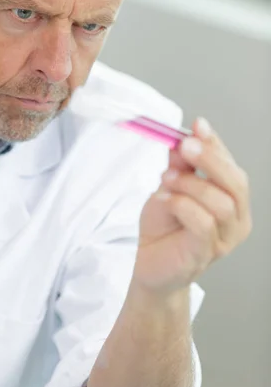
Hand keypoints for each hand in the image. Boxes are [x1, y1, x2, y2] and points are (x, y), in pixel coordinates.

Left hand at [135, 118, 251, 296]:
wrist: (150, 261)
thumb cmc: (164, 224)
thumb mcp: (170, 186)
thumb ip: (180, 165)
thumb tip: (185, 138)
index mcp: (232, 198)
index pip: (232, 166)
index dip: (216, 144)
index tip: (199, 125)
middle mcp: (236, 218)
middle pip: (236, 183)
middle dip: (210, 159)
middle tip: (185, 146)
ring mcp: (225, 238)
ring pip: (221, 202)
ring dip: (191, 184)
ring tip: (166, 180)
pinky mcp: (206, 253)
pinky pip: (204, 223)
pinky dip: (183, 205)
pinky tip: (166, 200)